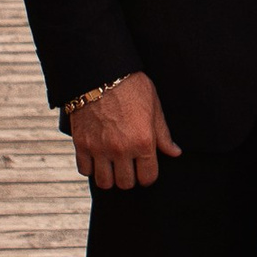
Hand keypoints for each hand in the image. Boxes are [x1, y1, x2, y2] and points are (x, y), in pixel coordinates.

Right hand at [69, 74, 179, 191]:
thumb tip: (174, 153)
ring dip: (110, 177)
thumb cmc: (131, 86)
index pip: (147, 178)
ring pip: (104, 182)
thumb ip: (163, 134)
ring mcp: (99, 148)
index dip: (148, 176)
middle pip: (126, 183)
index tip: (145, 171)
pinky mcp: (81, 144)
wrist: (99, 72)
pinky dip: (91, 168)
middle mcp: (121, 149)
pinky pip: (85, 170)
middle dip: (129, 178)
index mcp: (143, 142)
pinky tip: (97, 158)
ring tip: (113, 166)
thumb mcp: (154, 107)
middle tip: (129, 167)